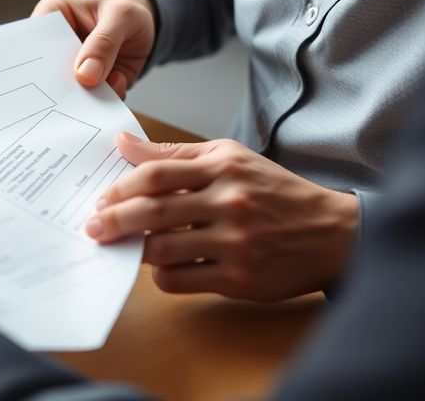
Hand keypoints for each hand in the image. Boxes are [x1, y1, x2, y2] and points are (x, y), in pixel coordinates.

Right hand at [32, 0, 155, 97]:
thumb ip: (105, 41)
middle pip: (42, 72)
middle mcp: (55, 46)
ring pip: (64, 93)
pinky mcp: (86, 87)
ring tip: (102, 91)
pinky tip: (117, 86)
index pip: (31, 38)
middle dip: (55, 87)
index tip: (42, 77)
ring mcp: (69, 69)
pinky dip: (100, 102)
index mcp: (52, 15)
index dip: (31, 59)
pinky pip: (88, 103)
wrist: (147, 31)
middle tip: (70, 94)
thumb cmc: (127, 14)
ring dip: (82, 99)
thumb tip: (84, 75)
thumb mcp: (122, 16)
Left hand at [86, 133, 358, 301]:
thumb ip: (175, 155)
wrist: (331, 232)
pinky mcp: (239, 278)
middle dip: (113, 220)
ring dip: (135, 249)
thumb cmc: (272, 192)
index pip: (157, 174)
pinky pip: (180, 280)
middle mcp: (230, 203)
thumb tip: (123, 144)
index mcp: (224, 168)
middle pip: (153, 212)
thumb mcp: (230, 158)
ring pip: (162, 250)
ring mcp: (235, 243)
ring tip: (123, 246)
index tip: (101, 198)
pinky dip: (162, 275)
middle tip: (92, 227)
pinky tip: (163, 266)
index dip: (121, 187)